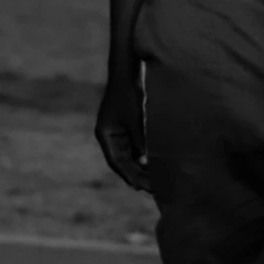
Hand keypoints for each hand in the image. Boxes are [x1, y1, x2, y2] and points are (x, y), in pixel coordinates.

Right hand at [95, 73, 150, 192]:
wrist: (128, 74)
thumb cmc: (129, 95)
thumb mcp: (136, 119)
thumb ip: (139, 140)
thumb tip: (146, 161)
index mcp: (106, 135)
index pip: (116, 161)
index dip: (128, 175)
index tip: (139, 188)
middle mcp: (110, 137)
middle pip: (123, 162)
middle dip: (137, 175)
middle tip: (153, 188)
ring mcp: (118, 133)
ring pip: (130, 157)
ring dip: (141, 168)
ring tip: (156, 181)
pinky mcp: (127, 129)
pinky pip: (135, 148)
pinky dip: (144, 157)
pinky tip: (156, 165)